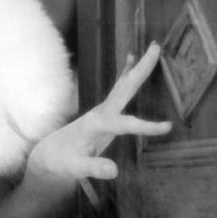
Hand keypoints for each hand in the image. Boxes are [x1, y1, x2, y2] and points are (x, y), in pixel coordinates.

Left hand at [25, 42, 171, 185]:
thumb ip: (93, 167)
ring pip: (123, 86)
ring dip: (137, 68)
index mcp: (95, 124)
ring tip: (152, 49)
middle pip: (123, 88)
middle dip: (140, 69)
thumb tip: (114, 170)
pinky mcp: (104, 113)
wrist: (49, 155)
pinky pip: (119, 91)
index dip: (146, 126)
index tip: (167, 126)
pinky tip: (131, 61)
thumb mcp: (76, 168)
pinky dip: (127, 75)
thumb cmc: (62, 162)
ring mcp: (102, 111)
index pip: (124, 123)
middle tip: (156, 47)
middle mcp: (100, 112)